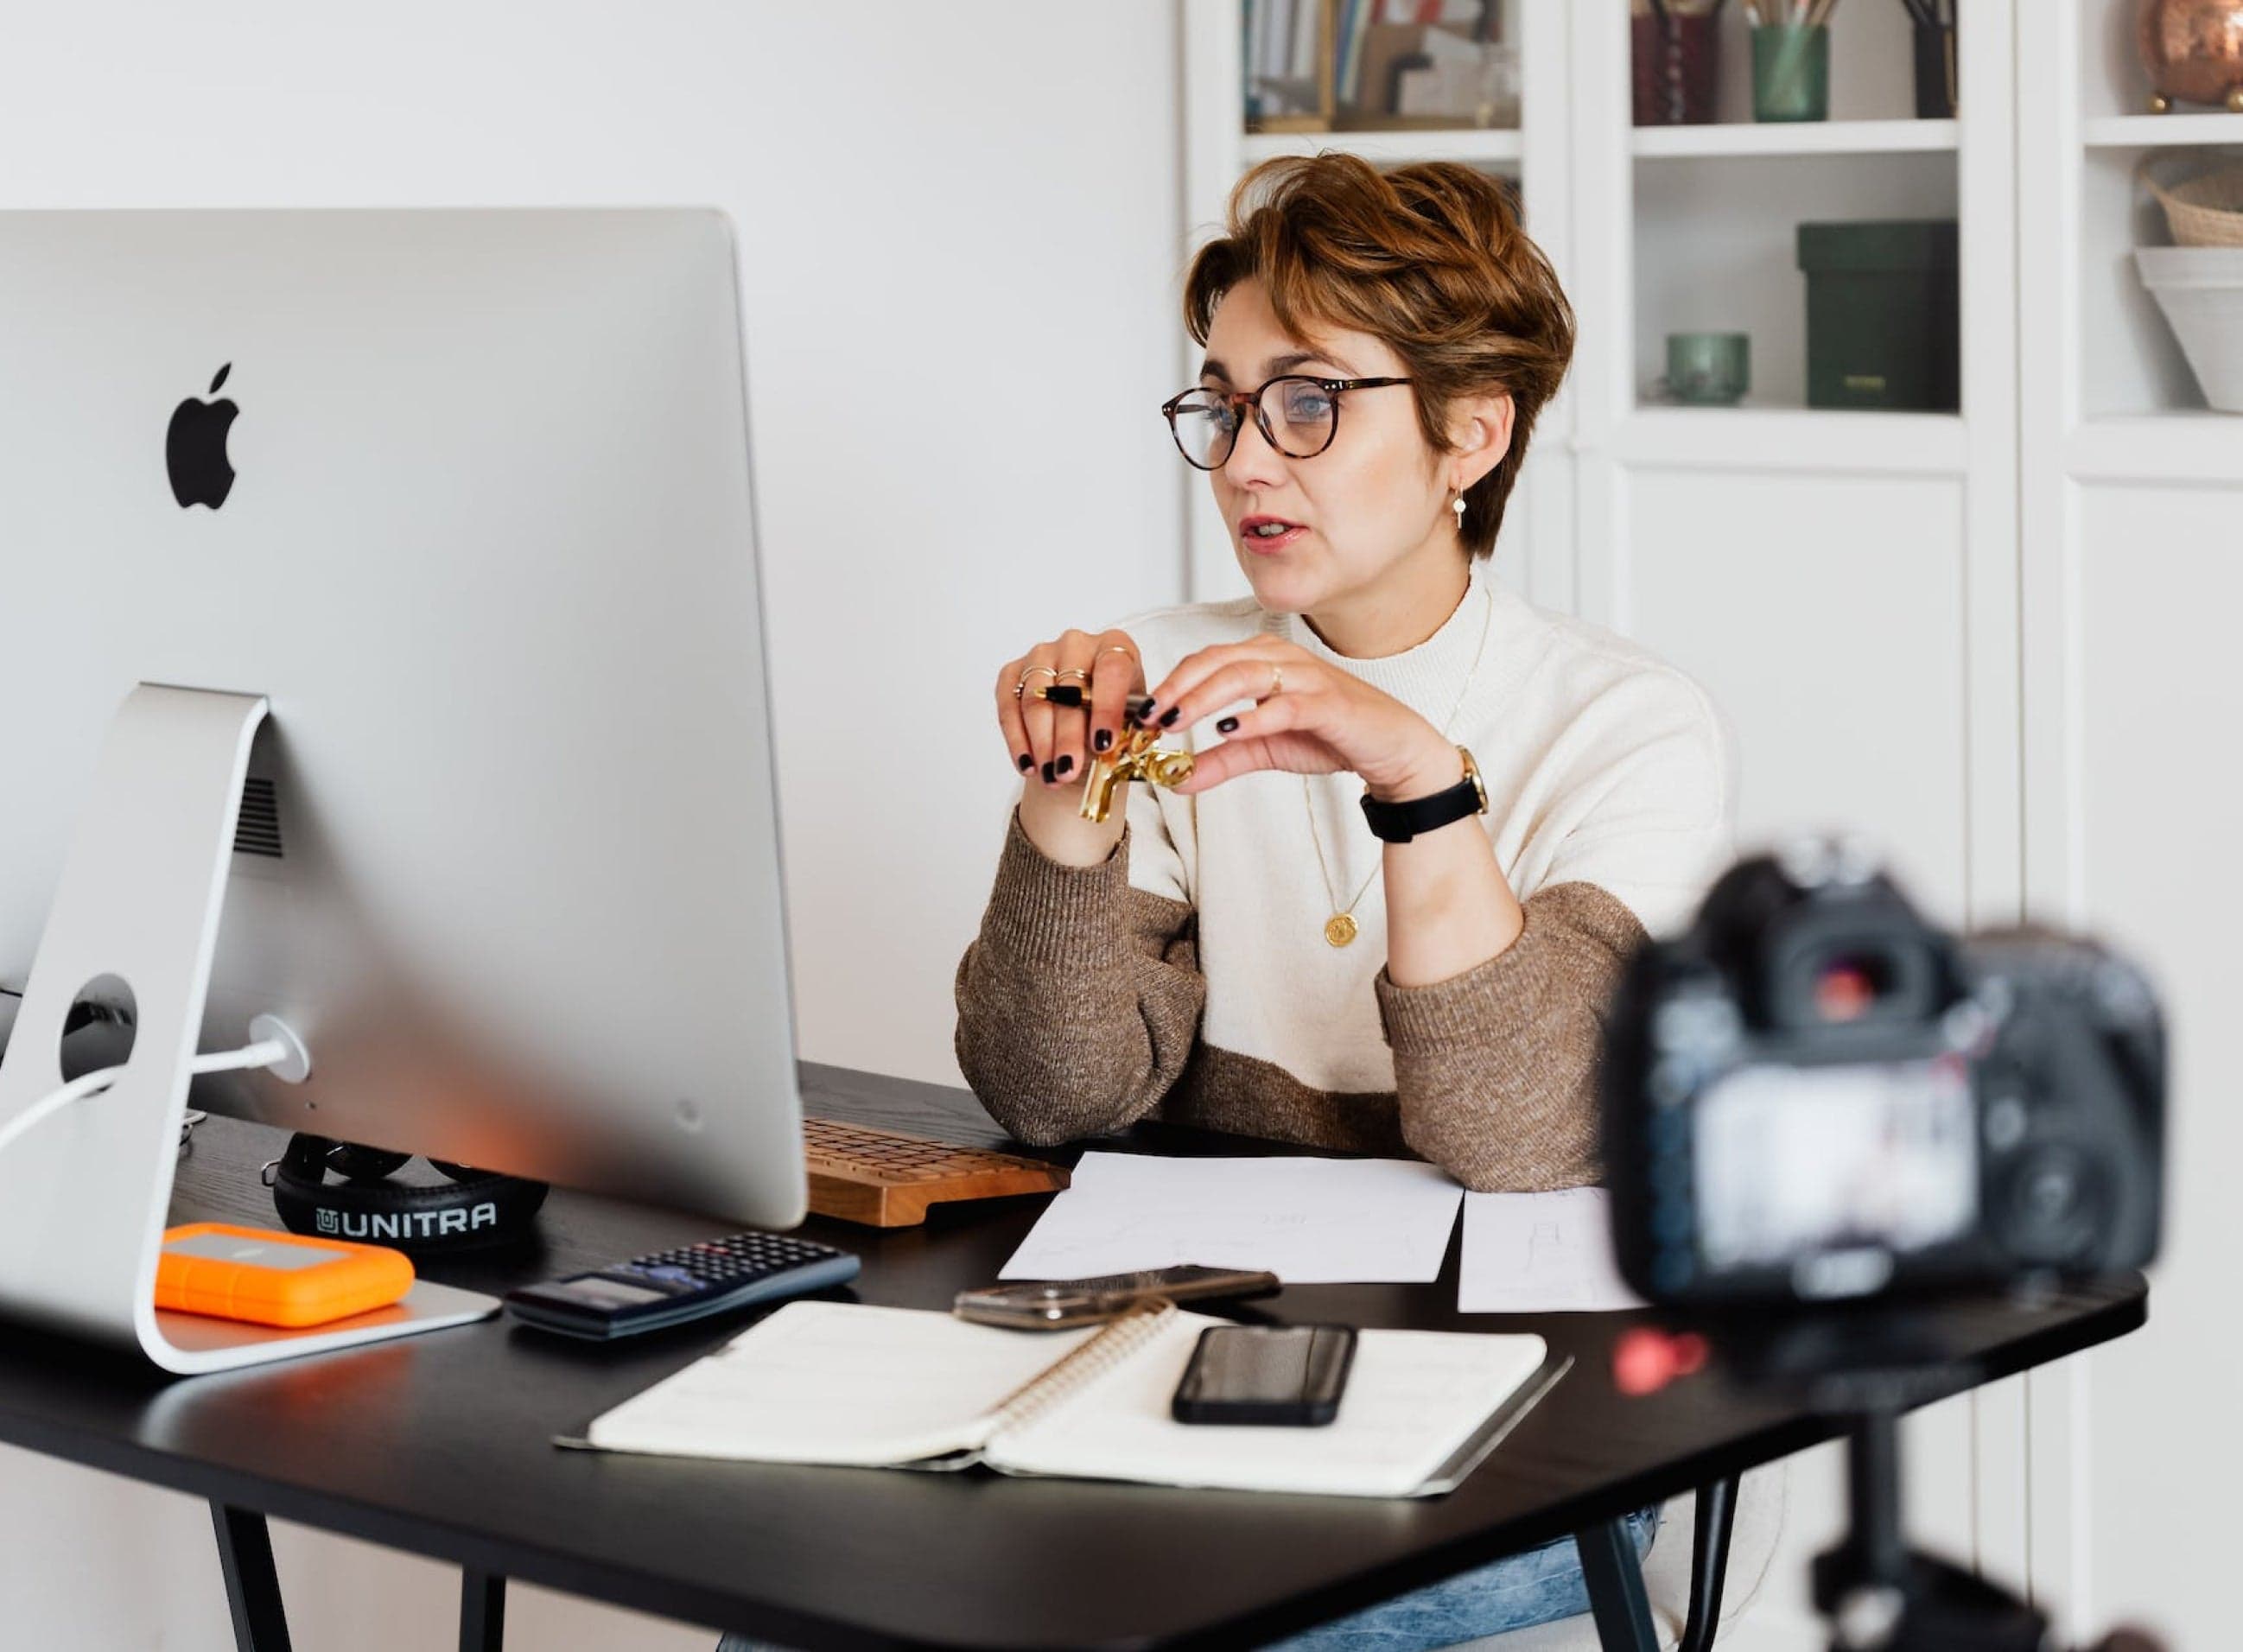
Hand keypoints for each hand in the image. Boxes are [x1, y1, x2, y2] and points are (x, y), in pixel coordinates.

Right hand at [994, 628, 1144, 864]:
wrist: (1083, 727)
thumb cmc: (1112, 724)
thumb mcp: (1130, 728)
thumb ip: (1128, 733)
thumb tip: (1118, 745)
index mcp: (1116, 647)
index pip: (1111, 670)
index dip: (1107, 708)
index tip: (1104, 744)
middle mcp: (1077, 643)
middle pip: (1069, 689)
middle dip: (1068, 736)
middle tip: (1068, 771)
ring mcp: (1041, 655)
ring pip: (1037, 699)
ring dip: (1042, 743)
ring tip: (1051, 776)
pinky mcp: (1013, 672)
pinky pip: (1009, 706)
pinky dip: (1017, 740)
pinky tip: (1028, 766)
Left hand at [1143, 639, 1459, 800]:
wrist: (1390, 749)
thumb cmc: (1330, 736)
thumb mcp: (1264, 750)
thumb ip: (1221, 761)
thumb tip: (1176, 780)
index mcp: (1264, 659)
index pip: (1205, 660)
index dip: (1171, 683)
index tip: (1142, 715)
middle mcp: (1282, 658)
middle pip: (1217, 661)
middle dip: (1178, 687)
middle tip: (1149, 717)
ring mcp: (1307, 677)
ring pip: (1245, 674)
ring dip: (1204, 697)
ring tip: (1176, 721)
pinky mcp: (1329, 703)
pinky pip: (1285, 704)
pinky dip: (1254, 716)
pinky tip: (1228, 730)